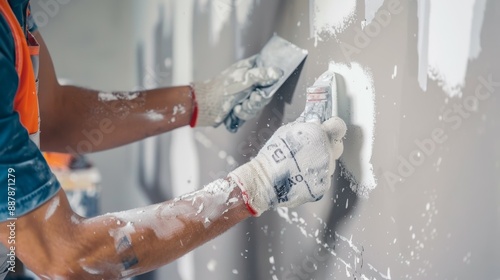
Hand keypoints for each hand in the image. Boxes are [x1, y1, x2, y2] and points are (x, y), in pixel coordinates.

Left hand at [190, 55, 282, 130]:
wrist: (203, 107)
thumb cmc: (220, 90)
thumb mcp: (242, 79)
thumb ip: (261, 75)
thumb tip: (278, 72)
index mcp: (249, 69)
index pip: (268, 70)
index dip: (270, 80)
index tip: (266, 86)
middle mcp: (249, 82)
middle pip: (265, 93)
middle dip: (257, 100)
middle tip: (250, 99)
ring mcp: (245, 96)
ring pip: (257, 106)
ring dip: (248, 109)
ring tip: (237, 107)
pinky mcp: (240, 108)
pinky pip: (250, 114)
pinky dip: (242, 115)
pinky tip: (234, 112)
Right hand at [228, 117, 346, 215]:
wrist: (266, 180)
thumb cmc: (273, 155)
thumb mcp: (286, 131)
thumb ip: (305, 126)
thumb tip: (315, 122)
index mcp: (318, 134)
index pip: (338, 126)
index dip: (332, 127)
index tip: (327, 129)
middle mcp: (326, 152)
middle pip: (337, 147)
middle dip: (327, 147)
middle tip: (311, 151)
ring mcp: (326, 171)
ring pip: (329, 164)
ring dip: (319, 164)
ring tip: (300, 167)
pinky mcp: (323, 186)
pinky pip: (323, 179)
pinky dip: (314, 179)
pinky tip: (300, 178)